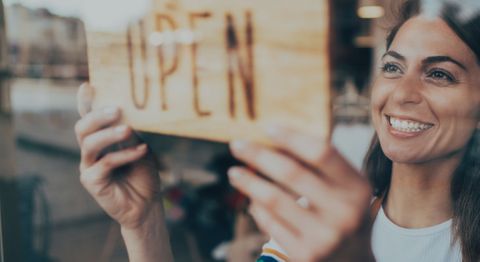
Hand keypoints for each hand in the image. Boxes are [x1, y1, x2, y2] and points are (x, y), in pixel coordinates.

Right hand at [75, 83, 161, 229]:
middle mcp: (90, 150)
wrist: (147, 204)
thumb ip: (131, 132)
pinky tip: (141, 151)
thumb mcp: (140, 147)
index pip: (89, 117)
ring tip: (128, 129)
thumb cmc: (143, 173)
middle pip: (83, 127)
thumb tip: (128, 112)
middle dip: (97, 115)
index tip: (87, 85)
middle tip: (117, 109)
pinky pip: (105, 163)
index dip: (85, 102)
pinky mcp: (92, 182)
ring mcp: (89, 166)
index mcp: (100, 139)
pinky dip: (124, 155)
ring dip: (109, 134)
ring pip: (89, 143)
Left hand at [228, 126, 373, 261]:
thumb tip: (272, 139)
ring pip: (274, 200)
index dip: (292, 137)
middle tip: (237, 145)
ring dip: (249, 182)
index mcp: (357, 187)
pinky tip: (252, 200)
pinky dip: (257, 208)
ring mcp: (325, 237)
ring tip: (234, 173)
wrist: (352, 260)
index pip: (322, 153)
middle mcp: (345, 212)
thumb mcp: (344, 187)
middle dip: (259, 156)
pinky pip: (270, 223)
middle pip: (292, 173)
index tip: (266, 128)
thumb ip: (318, 165)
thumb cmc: (341, 211)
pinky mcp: (306, 254)